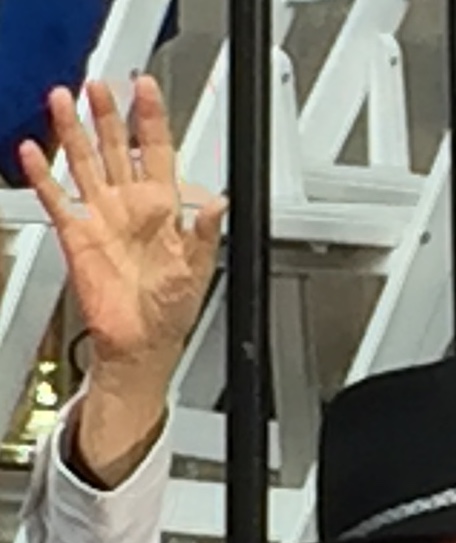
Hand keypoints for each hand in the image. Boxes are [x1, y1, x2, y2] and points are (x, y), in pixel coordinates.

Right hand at [21, 78, 222, 483]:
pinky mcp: (76, 234)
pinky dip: (43, 175)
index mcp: (165, 209)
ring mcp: (102, 217)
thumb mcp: (197, 269)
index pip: (159, 152)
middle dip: (108, 115)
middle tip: (99, 84)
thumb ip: (205, 232)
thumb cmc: (172, 310)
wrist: (141, 343)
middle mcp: (131, 206)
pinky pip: (56, 198)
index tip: (146, 89)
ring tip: (63, 100)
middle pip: (117, 147)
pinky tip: (33, 151)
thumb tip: (219, 203)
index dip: (152, 119)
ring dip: (74, 132)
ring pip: (85, 162)